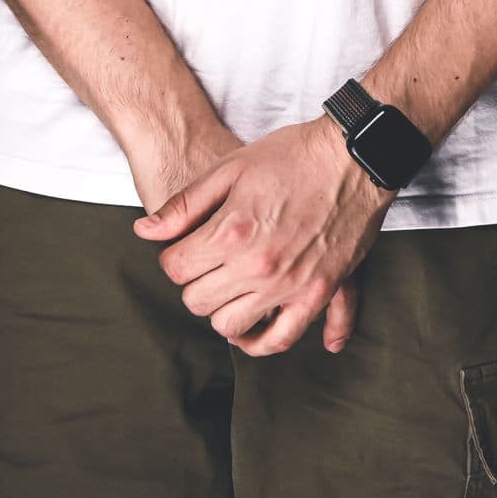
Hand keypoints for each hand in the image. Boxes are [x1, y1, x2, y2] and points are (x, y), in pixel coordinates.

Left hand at [132, 114, 394, 357]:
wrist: (352, 158)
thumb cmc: (291, 155)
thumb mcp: (230, 168)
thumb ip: (184, 204)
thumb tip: (143, 231)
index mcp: (231, 232)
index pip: (176, 269)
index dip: (175, 256)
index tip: (187, 245)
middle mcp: (257, 266)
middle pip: (197, 301)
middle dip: (195, 282)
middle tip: (207, 262)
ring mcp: (289, 285)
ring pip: (231, 327)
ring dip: (222, 309)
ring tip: (228, 286)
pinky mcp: (318, 295)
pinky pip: (281, 339)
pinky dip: (261, 342)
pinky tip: (252, 329)